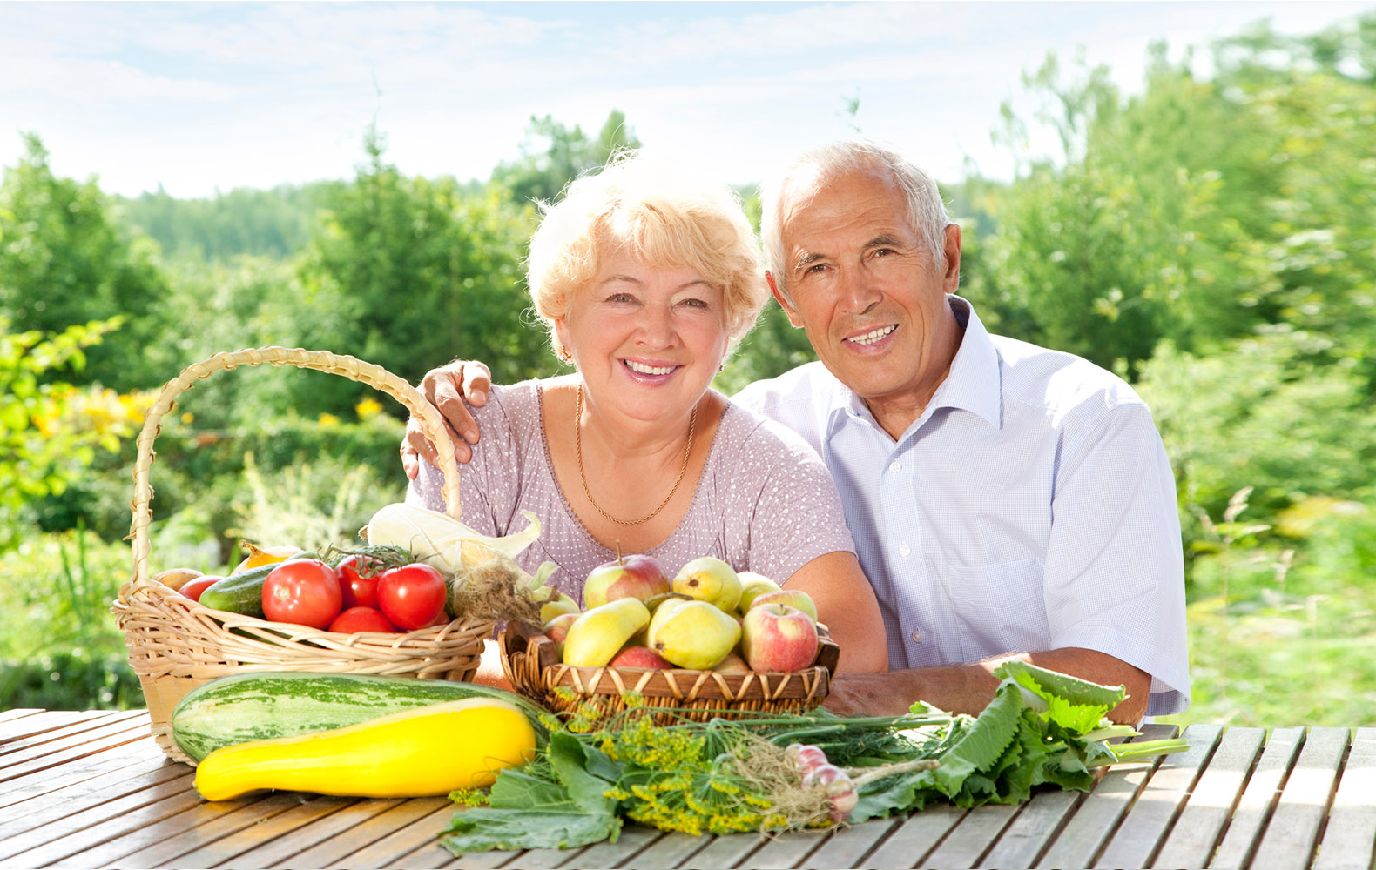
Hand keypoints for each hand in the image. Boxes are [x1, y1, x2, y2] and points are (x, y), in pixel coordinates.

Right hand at [401, 360, 492, 478]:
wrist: (459, 390)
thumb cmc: (469, 382)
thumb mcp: (476, 372)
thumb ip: (478, 380)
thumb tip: (477, 399)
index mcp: (436, 380)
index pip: (446, 400)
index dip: (460, 418)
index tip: (475, 436)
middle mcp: (421, 398)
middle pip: (430, 421)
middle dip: (447, 440)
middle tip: (465, 456)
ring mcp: (415, 417)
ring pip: (417, 435)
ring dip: (430, 452)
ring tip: (445, 467)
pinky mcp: (412, 433)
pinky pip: (406, 446)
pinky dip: (408, 459)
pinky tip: (413, 473)